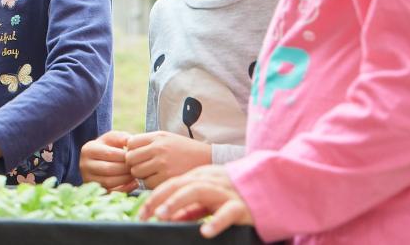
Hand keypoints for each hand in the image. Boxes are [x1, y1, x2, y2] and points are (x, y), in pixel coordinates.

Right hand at [79, 130, 134, 191]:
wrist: (98, 161)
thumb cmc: (109, 147)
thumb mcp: (113, 138)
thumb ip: (122, 138)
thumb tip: (131, 142)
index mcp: (89, 149)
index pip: (109, 153)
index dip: (125, 156)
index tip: (136, 157)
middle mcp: (84, 164)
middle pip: (108, 169)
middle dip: (126, 169)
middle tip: (138, 168)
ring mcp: (88, 179)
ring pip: (109, 182)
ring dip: (126, 179)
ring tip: (136, 175)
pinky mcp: (95, 190)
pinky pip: (111, 192)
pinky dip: (125, 189)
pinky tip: (134, 183)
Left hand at [124, 130, 211, 188]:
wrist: (207, 159)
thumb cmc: (183, 149)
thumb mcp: (166, 137)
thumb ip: (147, 141)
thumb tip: (126, 146)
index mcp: (157, 137)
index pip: (130, 143)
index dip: (132, 150)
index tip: (139, 155)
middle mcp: (158, 149)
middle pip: (130, 159)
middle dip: (133, 164)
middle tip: (143, 166)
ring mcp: (163, 164)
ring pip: (137, 172)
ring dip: (141, 175)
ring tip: (152, 173)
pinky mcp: (168, 178)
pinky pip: (148, 184)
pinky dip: (151, 184)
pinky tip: (160, 180)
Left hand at [139, 164, 253, 237]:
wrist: (268, 188)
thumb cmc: (233, 195)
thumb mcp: (208, 199)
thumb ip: (190, 208)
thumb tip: (169, 218)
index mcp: (201, 177)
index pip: (172, 183)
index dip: (154, 196)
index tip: (141, 213)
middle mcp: (210, 181)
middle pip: (180, 184)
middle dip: (159, 199)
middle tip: (145, 214)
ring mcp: (226, 192)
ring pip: (198, 191)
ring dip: (178, 202)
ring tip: (163, 216)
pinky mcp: (241, 206)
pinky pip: (228, 213)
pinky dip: (216, 221)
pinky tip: (205, 231)